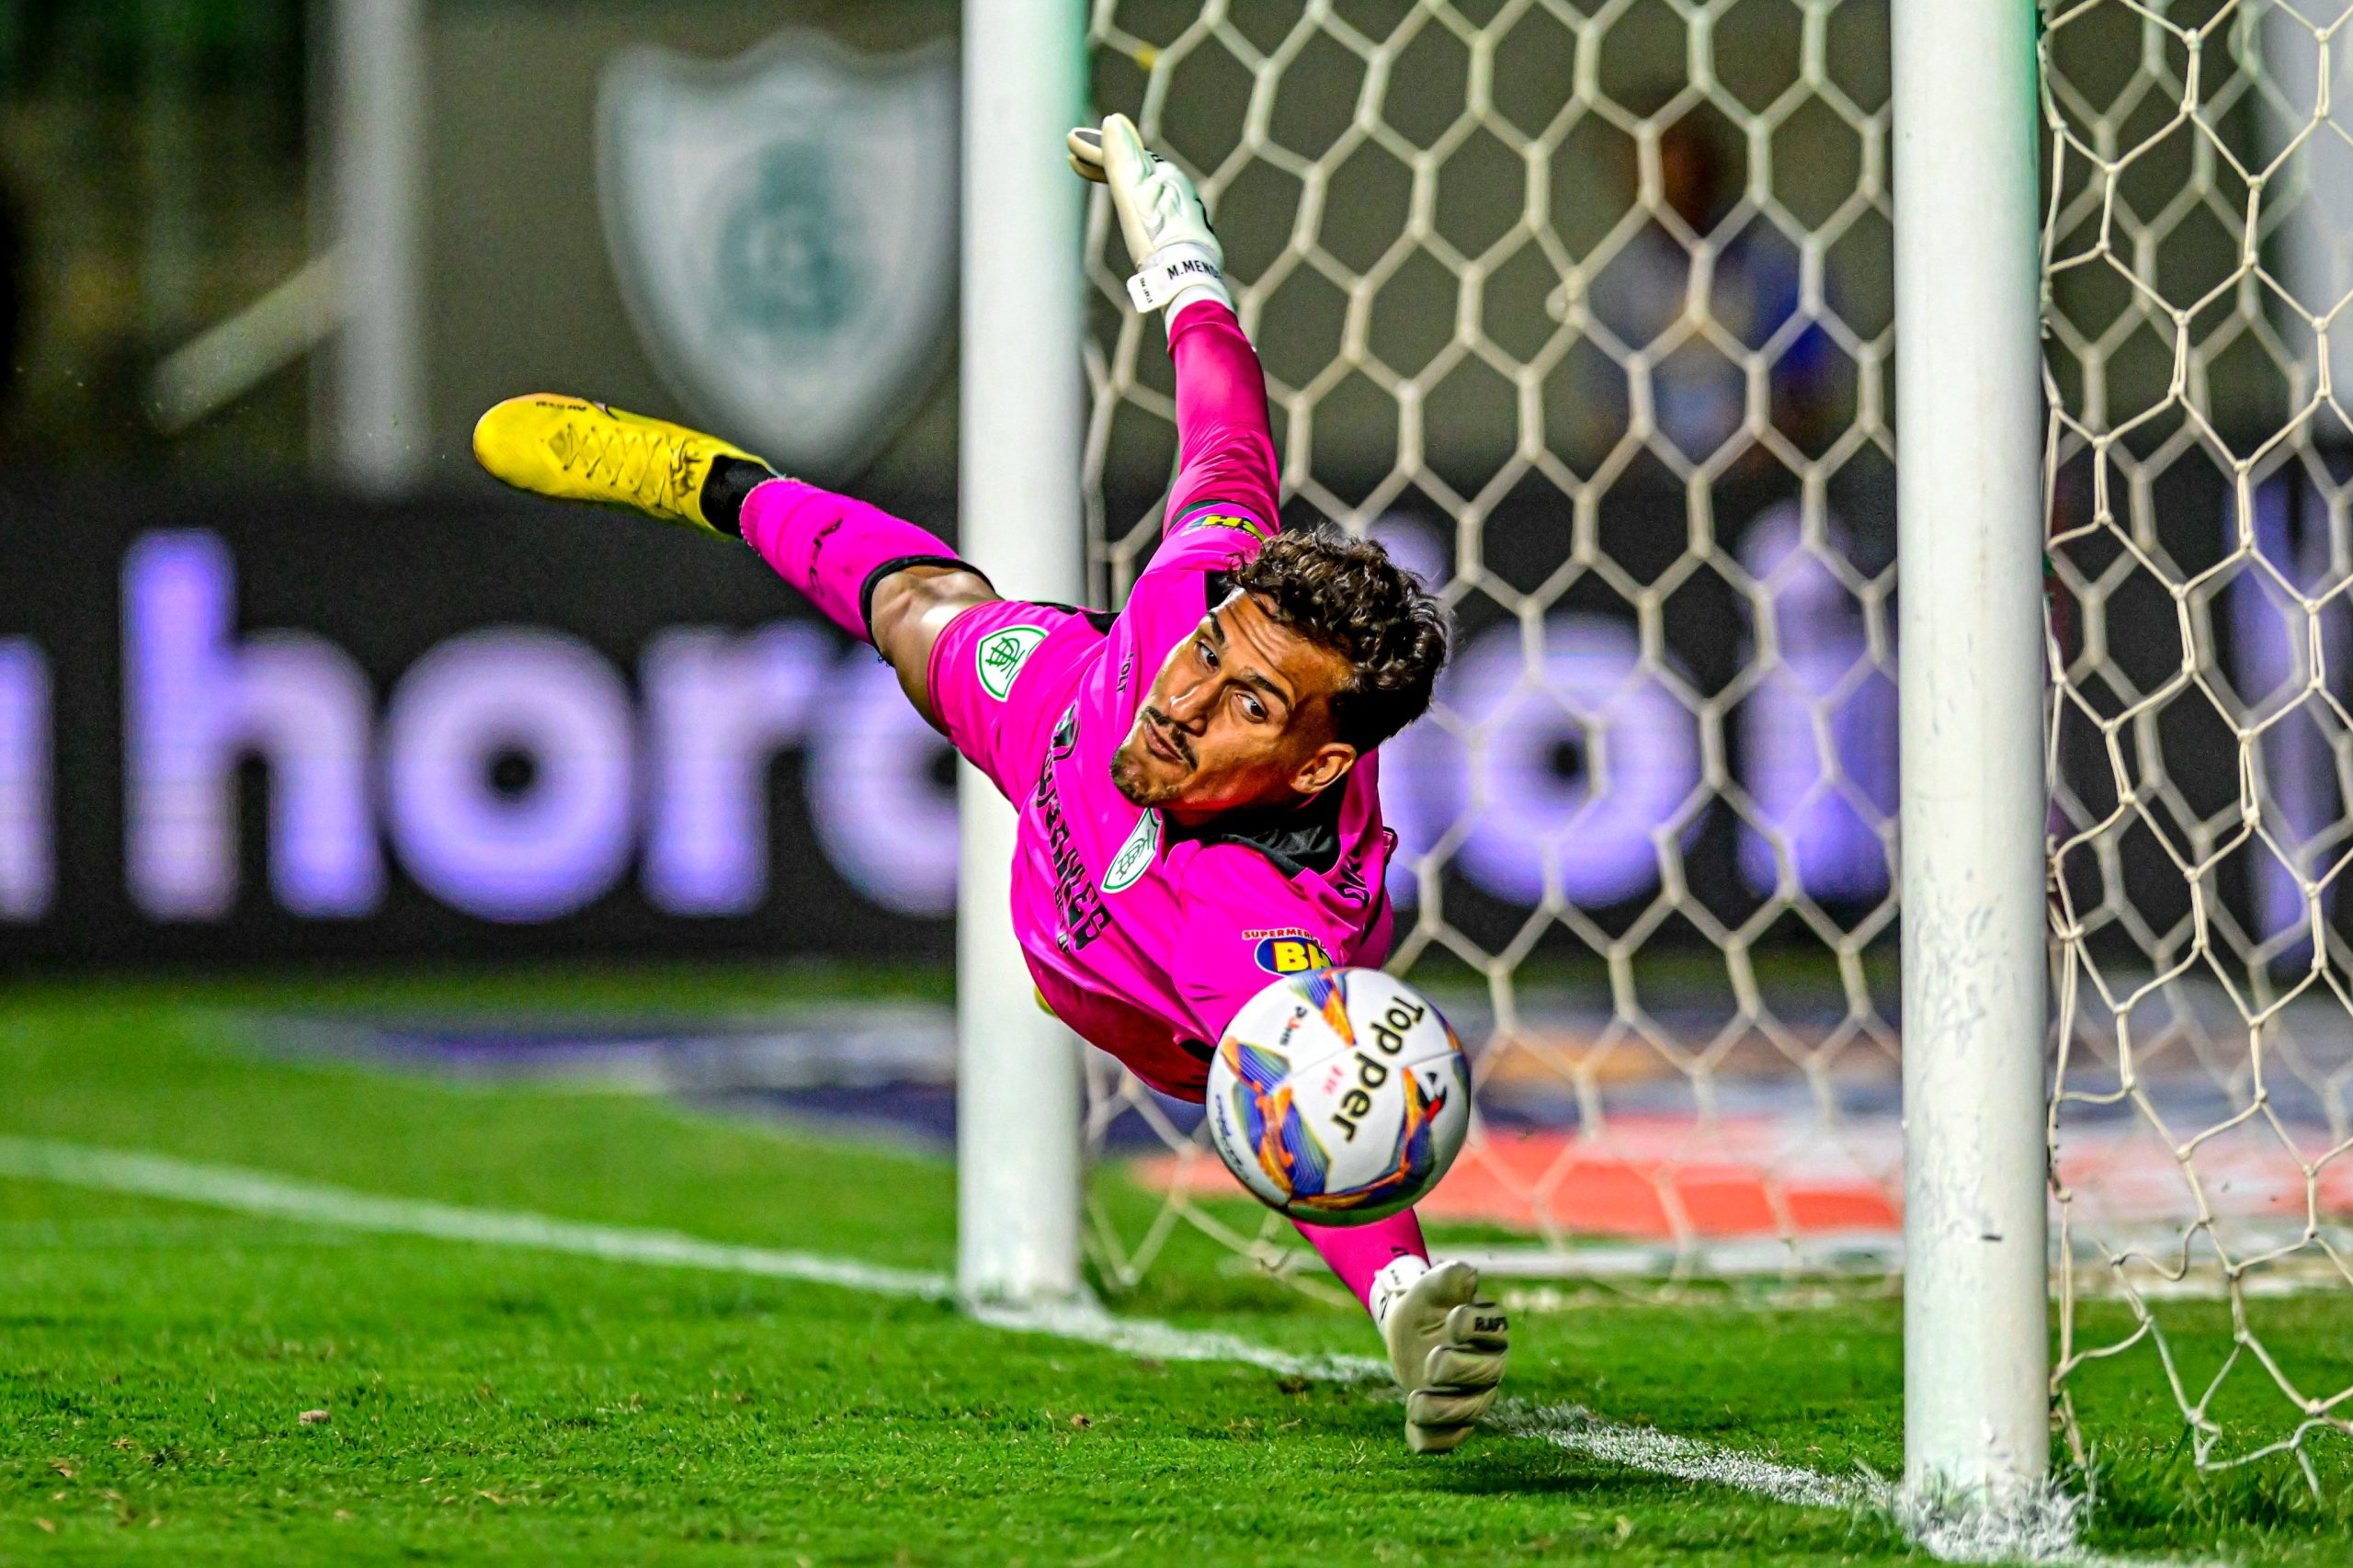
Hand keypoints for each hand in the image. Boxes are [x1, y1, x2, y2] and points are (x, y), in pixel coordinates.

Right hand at [1065, 114, 1228, 316]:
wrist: (1184, 277)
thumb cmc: (1158, 236)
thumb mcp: (1134, 193)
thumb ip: (1123, 158)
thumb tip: (1113, 120)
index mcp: (1165, 174)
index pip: (1124, 154)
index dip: (1094, 148)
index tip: (1070, 142)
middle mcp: (1173, 187)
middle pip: (1131, 167)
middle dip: (1101, 159)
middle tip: (1074, 155)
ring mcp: (1176, 209)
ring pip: (1138, 184)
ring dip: (1111, 175)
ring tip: (1086, 169)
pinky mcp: (1176, 230)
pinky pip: (1147, 203)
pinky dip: (1128, 197)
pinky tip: (1127, 208)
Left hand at [1379, 1260, 1509, 1453]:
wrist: (1407, 1330)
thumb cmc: (1425, 1305)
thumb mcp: (1431, 1286)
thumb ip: (1449, 1277)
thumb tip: (1468, 1274)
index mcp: (1489, 1329)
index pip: (1495, 1330)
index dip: (1474, 1327)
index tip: (1451, 1319)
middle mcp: (1489, 1365)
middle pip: (1488, 1375)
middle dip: (1459, 1369)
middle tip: (1431, 1360)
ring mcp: (1472, 1395)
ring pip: (1471, 1412)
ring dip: (1443, 1410)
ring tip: (1414, 1399)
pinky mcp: (1451, 1419)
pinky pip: (1448, 1440)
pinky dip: (1433, 1440)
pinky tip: (1413, 1430)